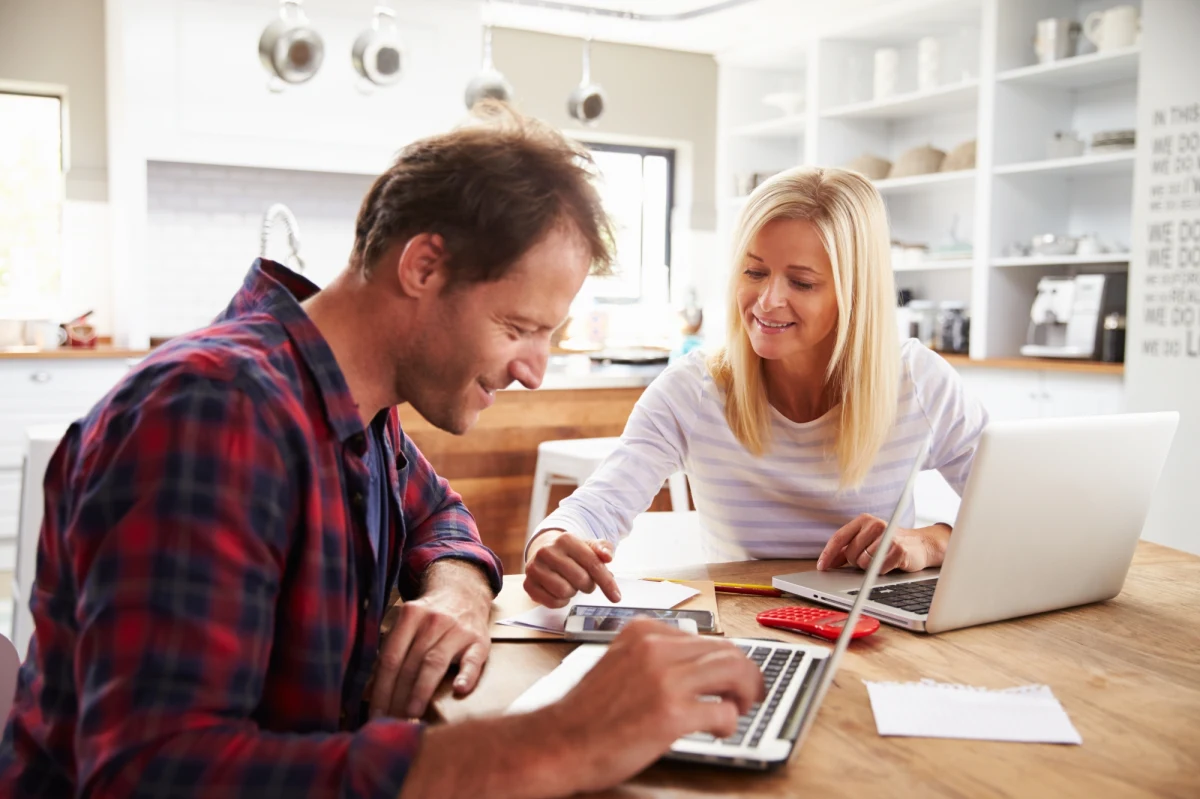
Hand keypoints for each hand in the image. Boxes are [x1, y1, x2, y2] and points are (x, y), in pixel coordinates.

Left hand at [369, 562, 491, 719]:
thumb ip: (393, 652)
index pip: (391, 657)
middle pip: (410, 663)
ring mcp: (457, 630)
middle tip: (391, 722)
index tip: (375, 714)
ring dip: (421, 690)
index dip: (381, 688)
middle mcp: (433, 621)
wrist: (465, 593)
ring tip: (411, 714)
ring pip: (434, 662)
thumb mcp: (409, 625)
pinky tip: (459, 690)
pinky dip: (466, 675)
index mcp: (410, 616)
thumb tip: (369, 692)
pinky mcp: (479, 641)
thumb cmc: (431, 618)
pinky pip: (472, 660)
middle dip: (397, 696)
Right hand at [398, 621, 763, 798]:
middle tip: (751, 692)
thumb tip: (696, 663)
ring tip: (740, 708)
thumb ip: (654, 656)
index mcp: (643, 631)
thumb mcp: (620, 663)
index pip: (703, 637)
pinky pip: (722, 711)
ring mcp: (665, 679)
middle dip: (746, 673)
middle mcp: (656, 648)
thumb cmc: (587, 712)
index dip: (726, 658)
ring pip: (733, 672)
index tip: (735, 672)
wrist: (559, 741)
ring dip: (745, 692)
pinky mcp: (672, 714)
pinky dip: (728, 722)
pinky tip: (717, 730)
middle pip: (726, 650)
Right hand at [524, 529, 620, 607]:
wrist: (544, 551)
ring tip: (570, 583)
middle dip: (588, 585)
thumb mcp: (588, 546)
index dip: (607, 582)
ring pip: (564, 592)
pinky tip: (559, 591)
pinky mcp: (528, 584)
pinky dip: (560, 601)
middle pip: (581, 580)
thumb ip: (603, 549)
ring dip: (573, 592)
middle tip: (584, 581)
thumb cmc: (571, 552)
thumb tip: (608, 556)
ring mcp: (534, 568)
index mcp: (565, 539)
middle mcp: (547, 551)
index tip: (616, 596)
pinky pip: (552, 602)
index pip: (593, 564)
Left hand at [816, 514, 950, 572]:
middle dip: (855, 562)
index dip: (828, 554)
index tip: (822, 567)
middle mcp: (875, 524)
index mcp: (864, 520)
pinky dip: (881, 570)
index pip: (839, 537)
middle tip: (868, 559)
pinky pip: (879, 568)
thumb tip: (827, 562)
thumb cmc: (888, 544)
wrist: (920, 545)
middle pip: (850, 553)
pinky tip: (889, 564)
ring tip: (880, 560)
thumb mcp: (866, 541)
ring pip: (863, 562)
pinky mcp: (898, 549)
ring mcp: (887, 536)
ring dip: (869, 567)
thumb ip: (847, 549)